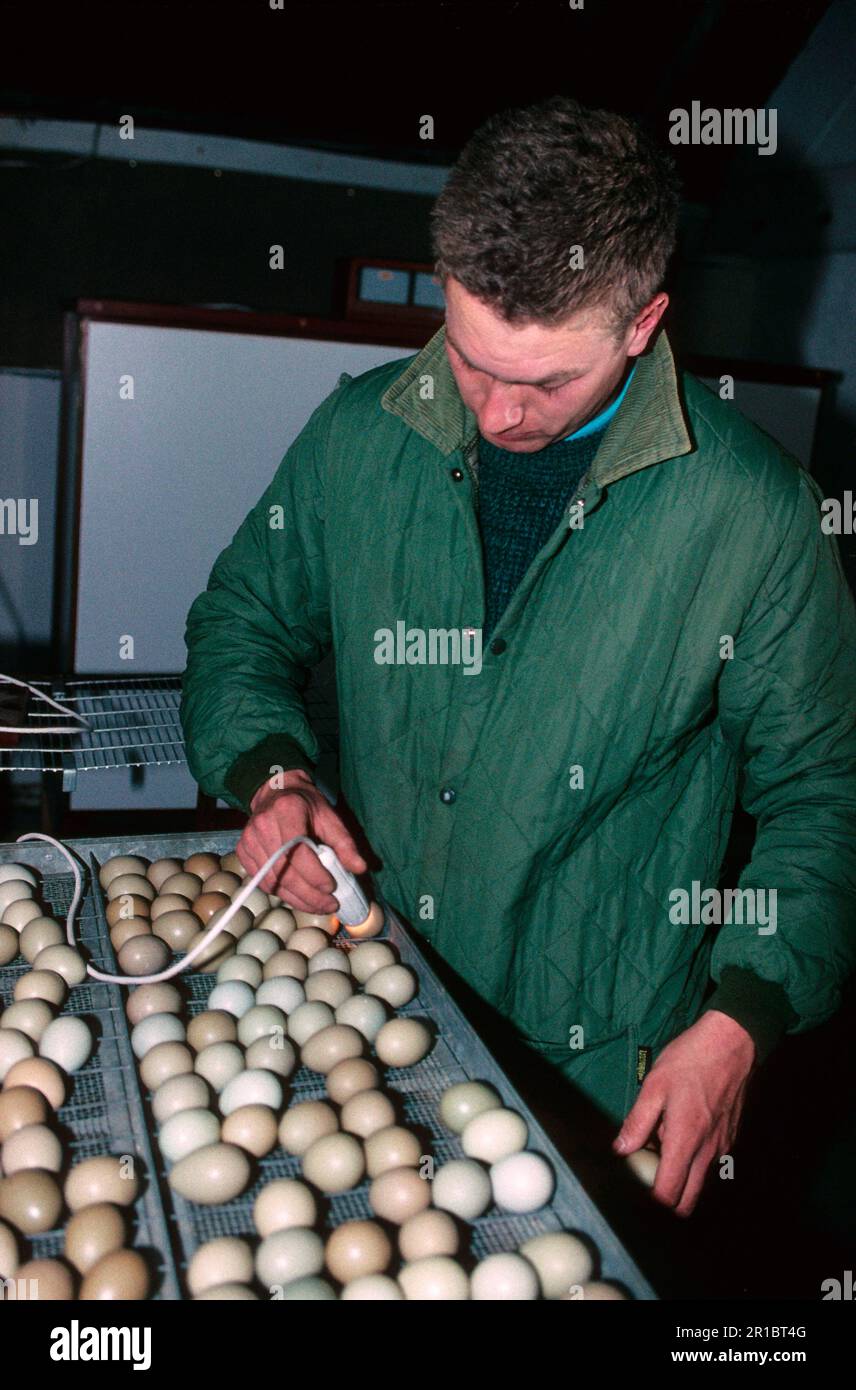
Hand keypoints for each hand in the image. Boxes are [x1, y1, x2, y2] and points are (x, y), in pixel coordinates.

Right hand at [236, 769, 367, 912]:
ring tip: (318, 905)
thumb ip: (345, 843)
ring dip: (297, 899)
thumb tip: (360, 868)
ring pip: (271, 881)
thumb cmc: (306, 805)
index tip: (331, 888)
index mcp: (286, 811)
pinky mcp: (243, 851)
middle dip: (308, 895)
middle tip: (329, 905)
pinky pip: (262, 881)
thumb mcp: (330, 817)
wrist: (276, 791)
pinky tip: (300, 897)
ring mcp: (249, 839)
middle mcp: (262, 825)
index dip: (314, 875)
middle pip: (283, 872)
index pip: (297, 852)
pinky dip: (282, 893)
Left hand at [612, 1010, 755, 1215]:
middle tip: (649, 1173)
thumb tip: (621, 1149)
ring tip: (662, 1146)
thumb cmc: (690, 1060)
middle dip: (668, 1199)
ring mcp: (723, 1147)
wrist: (732, 1043)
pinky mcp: (730, 1138)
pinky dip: (695, 1160)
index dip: (651, 1200)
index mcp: (685, 1141)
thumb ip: (637, 1122)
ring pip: (700, 1182)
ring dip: (682, 1177)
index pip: (669, 1195)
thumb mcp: (654, 1085)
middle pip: (688, 1201)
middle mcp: (707, 1152)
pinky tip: (681, 1133)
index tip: (636, 1187)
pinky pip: (711, 1163)